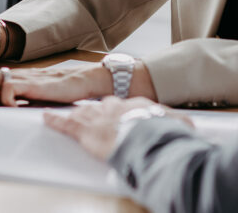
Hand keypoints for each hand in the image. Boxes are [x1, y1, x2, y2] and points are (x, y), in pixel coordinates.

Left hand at [0, 63, 113, 106]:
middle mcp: (13, 76)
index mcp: (12, 80)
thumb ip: (14, 102)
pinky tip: (17, 107)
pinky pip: (8, 91)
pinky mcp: (31, 84)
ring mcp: (21, 78)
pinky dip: (8, 101)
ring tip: (3, 105)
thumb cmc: (57, 93)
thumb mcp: (31, 100)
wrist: (80, 82)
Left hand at [44, 97, 189, 160]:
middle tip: (91, 113)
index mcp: (132, 104)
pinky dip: (53, 120)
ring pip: (81, 111)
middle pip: (99, 105)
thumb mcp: (173, 123)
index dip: (117, 109)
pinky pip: (64, 123)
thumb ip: (179, 123)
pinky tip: (45, 117)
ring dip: (73, 113)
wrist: (143, 134)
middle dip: (95, 109)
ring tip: (67, 112)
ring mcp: (96, 115)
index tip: (116, 112)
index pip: (121, 104)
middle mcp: (112, 105)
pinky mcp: (82, 128)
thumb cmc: (158, 130)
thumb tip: (192, 126)